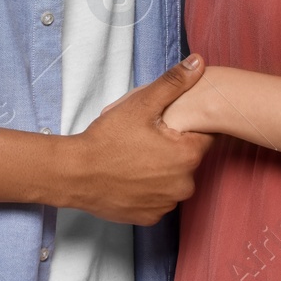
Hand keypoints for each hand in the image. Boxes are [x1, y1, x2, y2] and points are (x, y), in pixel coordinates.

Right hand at [62, 56, 214, 225]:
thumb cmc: (108, 138)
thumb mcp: (140, 104)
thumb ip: (173, 83)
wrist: (76, 174)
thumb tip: (199, 63)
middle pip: (187, 160)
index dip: (186, 127)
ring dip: (161, 171)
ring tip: (135, 157)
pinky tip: (131, 176)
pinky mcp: (151, 217)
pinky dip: (149, 189)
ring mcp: (167, 204)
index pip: (204, 136)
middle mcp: (185, 184)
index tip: (165, 125)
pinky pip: (158, 198)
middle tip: (144, 140)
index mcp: (187, 155)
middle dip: (172, 149)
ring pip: (173, 180)